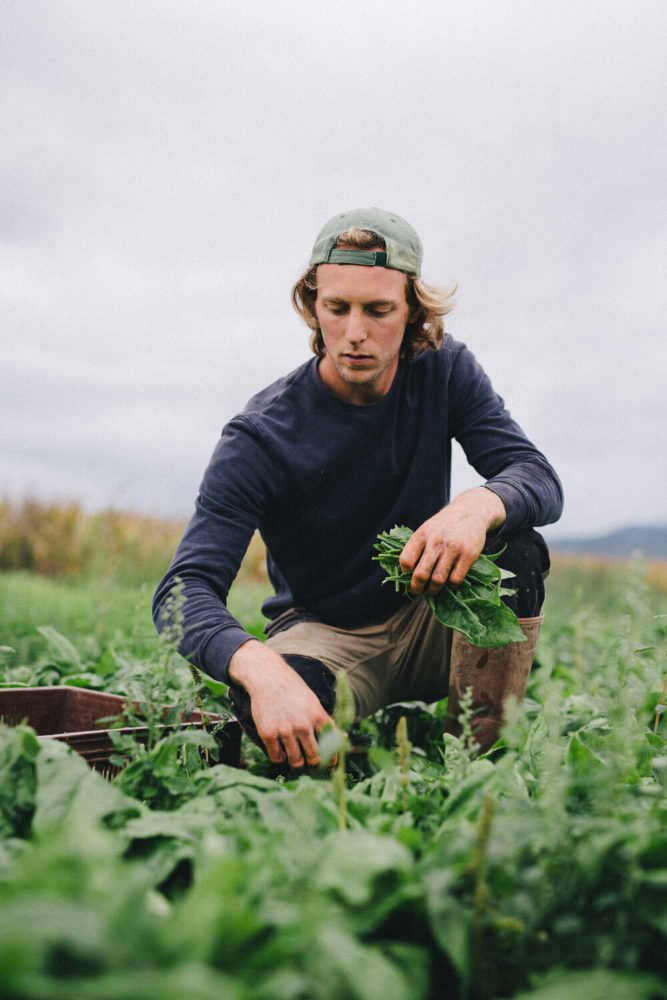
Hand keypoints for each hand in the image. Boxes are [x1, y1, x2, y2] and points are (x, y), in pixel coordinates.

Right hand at [228, 640, 333, 767]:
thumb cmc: (293, 689)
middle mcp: (303, 725)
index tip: (330, 767)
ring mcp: (285, 730)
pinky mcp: (268, 733)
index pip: (331, 746)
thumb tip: (344, 738)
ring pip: (296, 761)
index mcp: (317, 716)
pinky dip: (280, 759)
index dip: (332, 761)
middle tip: (313, 769)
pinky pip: (276, 757)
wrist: (268, 677)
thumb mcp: (314, 703)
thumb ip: (326, 722)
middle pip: (314, 758)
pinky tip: (281, 754)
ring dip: (298, 766)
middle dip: (315, 768)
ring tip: (297, 765)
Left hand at [399, 487, 505, 596]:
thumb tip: (407, 573)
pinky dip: (451, 586)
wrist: (471, 510)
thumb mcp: (427, 529)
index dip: (405, 574)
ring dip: (433, 590)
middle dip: (417, 588)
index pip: (406, 561)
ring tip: (432, 591)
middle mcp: (436, 541)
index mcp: (422, 535)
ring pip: (438, 580)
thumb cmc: (445, 524)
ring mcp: (453, 548)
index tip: (408, 578)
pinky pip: (456, 579)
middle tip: (417, 592)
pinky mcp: (468, 555)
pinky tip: (450, 584)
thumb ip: (418, 547)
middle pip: (421, 574)